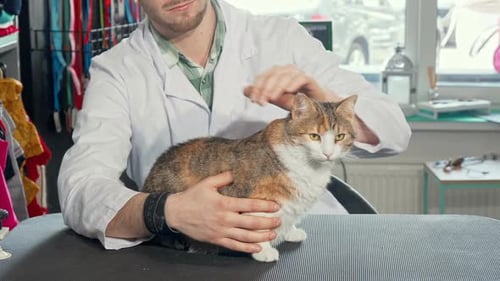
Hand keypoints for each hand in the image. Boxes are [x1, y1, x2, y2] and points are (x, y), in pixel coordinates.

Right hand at [164, 172, 280, 252]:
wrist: (175, 213)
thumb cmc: (192, 197)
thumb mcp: (207, 183)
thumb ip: (223, 178)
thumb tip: (236, 173)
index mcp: (224, 204)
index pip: (250, 206)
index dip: (265, 206)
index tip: (276, 206)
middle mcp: (225, 219)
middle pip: (251, 223)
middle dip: (267, 222)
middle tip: (279, 221)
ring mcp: (221, 231)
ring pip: (245, 236)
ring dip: (261, 236)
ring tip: (273, 234)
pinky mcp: (216, 239)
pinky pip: (234, 246)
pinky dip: (247, 248)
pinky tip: (258, 248)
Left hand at [243, 64, 339, 109]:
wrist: (317, 106)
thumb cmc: (296, 101)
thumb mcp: (276, 99)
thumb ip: (262, 94)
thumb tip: (245, 90)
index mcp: (279, 73)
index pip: (265, 75)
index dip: (257, 87)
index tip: (254, 99)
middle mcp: (288, 71)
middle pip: (274, 74)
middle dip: (265, 88)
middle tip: (262, 101)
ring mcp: (299, 74)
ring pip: (286, 75)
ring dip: (277, 86)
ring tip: (273, 98)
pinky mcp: (310, 80)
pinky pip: (301, 78)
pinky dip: (294, 83)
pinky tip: (289, 91)